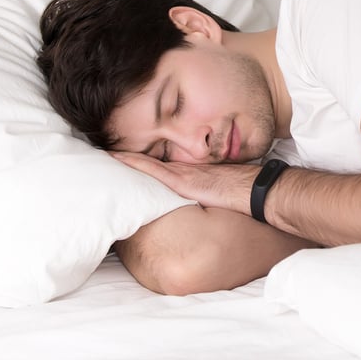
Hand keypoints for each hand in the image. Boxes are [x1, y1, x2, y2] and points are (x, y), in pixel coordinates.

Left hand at [110, 151, 257, 211]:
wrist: (259, 193)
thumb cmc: (245, 196)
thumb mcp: (220, 195)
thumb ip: (205, 197)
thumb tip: (197, 207)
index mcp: (191, 174)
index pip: (158, 167)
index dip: (139, 163)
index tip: (118, 158)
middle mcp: (184, 170)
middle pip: (149, 163)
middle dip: (127, 158)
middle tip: (101, 152)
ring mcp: (183, 174)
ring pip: (147, 164)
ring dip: (126, 159)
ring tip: (102, 153)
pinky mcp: (184, 181)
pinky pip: (153, 170)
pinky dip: (134, 163)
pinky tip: (116, 158)